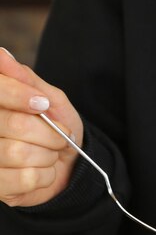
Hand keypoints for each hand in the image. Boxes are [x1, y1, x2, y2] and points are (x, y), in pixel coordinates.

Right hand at [0, 48, 83, 206]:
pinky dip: (44, 175)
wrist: (70, 166)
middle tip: (60, 136)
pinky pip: (24, 179)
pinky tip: (43, 172)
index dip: (18, 95)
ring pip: (16, 152)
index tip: (42, 103)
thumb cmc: (56, 128)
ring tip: (51, 154)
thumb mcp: (49, 99)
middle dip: (46, 131)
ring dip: (47, 154)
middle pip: (10, 124)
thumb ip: (26, 80)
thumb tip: (1, 55)